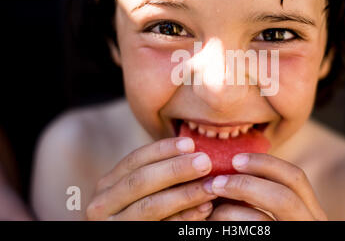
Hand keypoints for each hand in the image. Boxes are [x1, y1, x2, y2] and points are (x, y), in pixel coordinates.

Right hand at [86, 137, 216, 219]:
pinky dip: (184, 218)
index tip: (190, 143)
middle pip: (140, 181)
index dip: (162, 150)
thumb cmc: (142, 210)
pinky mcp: (131, 238)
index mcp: (108, 184)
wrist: (136, 228)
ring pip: (151, 207)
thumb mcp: (140, 190)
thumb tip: (191, 147)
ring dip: (185, 195)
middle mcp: (103, 205)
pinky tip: (204, 209)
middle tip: (204, 162)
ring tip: (211, 186)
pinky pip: (161, 228)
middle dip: (175, 169)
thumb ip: (159, 172)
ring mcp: (115, 225)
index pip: (134, 160)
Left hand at [205, 153, 327, 220]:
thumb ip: (263, 195)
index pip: (295, 177)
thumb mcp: (274, 214)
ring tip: (211, 208)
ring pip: (266, 219)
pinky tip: (216, 223)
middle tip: (216, 182)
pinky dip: (231, 226)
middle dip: (247, 184)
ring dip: (232, 210)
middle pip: (285, 195)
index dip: (265, 163)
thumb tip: (233, 167)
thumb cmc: (263, 227)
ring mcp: (296, 239)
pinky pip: (255, 232)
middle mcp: (311, 225)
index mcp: (311, 211)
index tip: (235, 159)